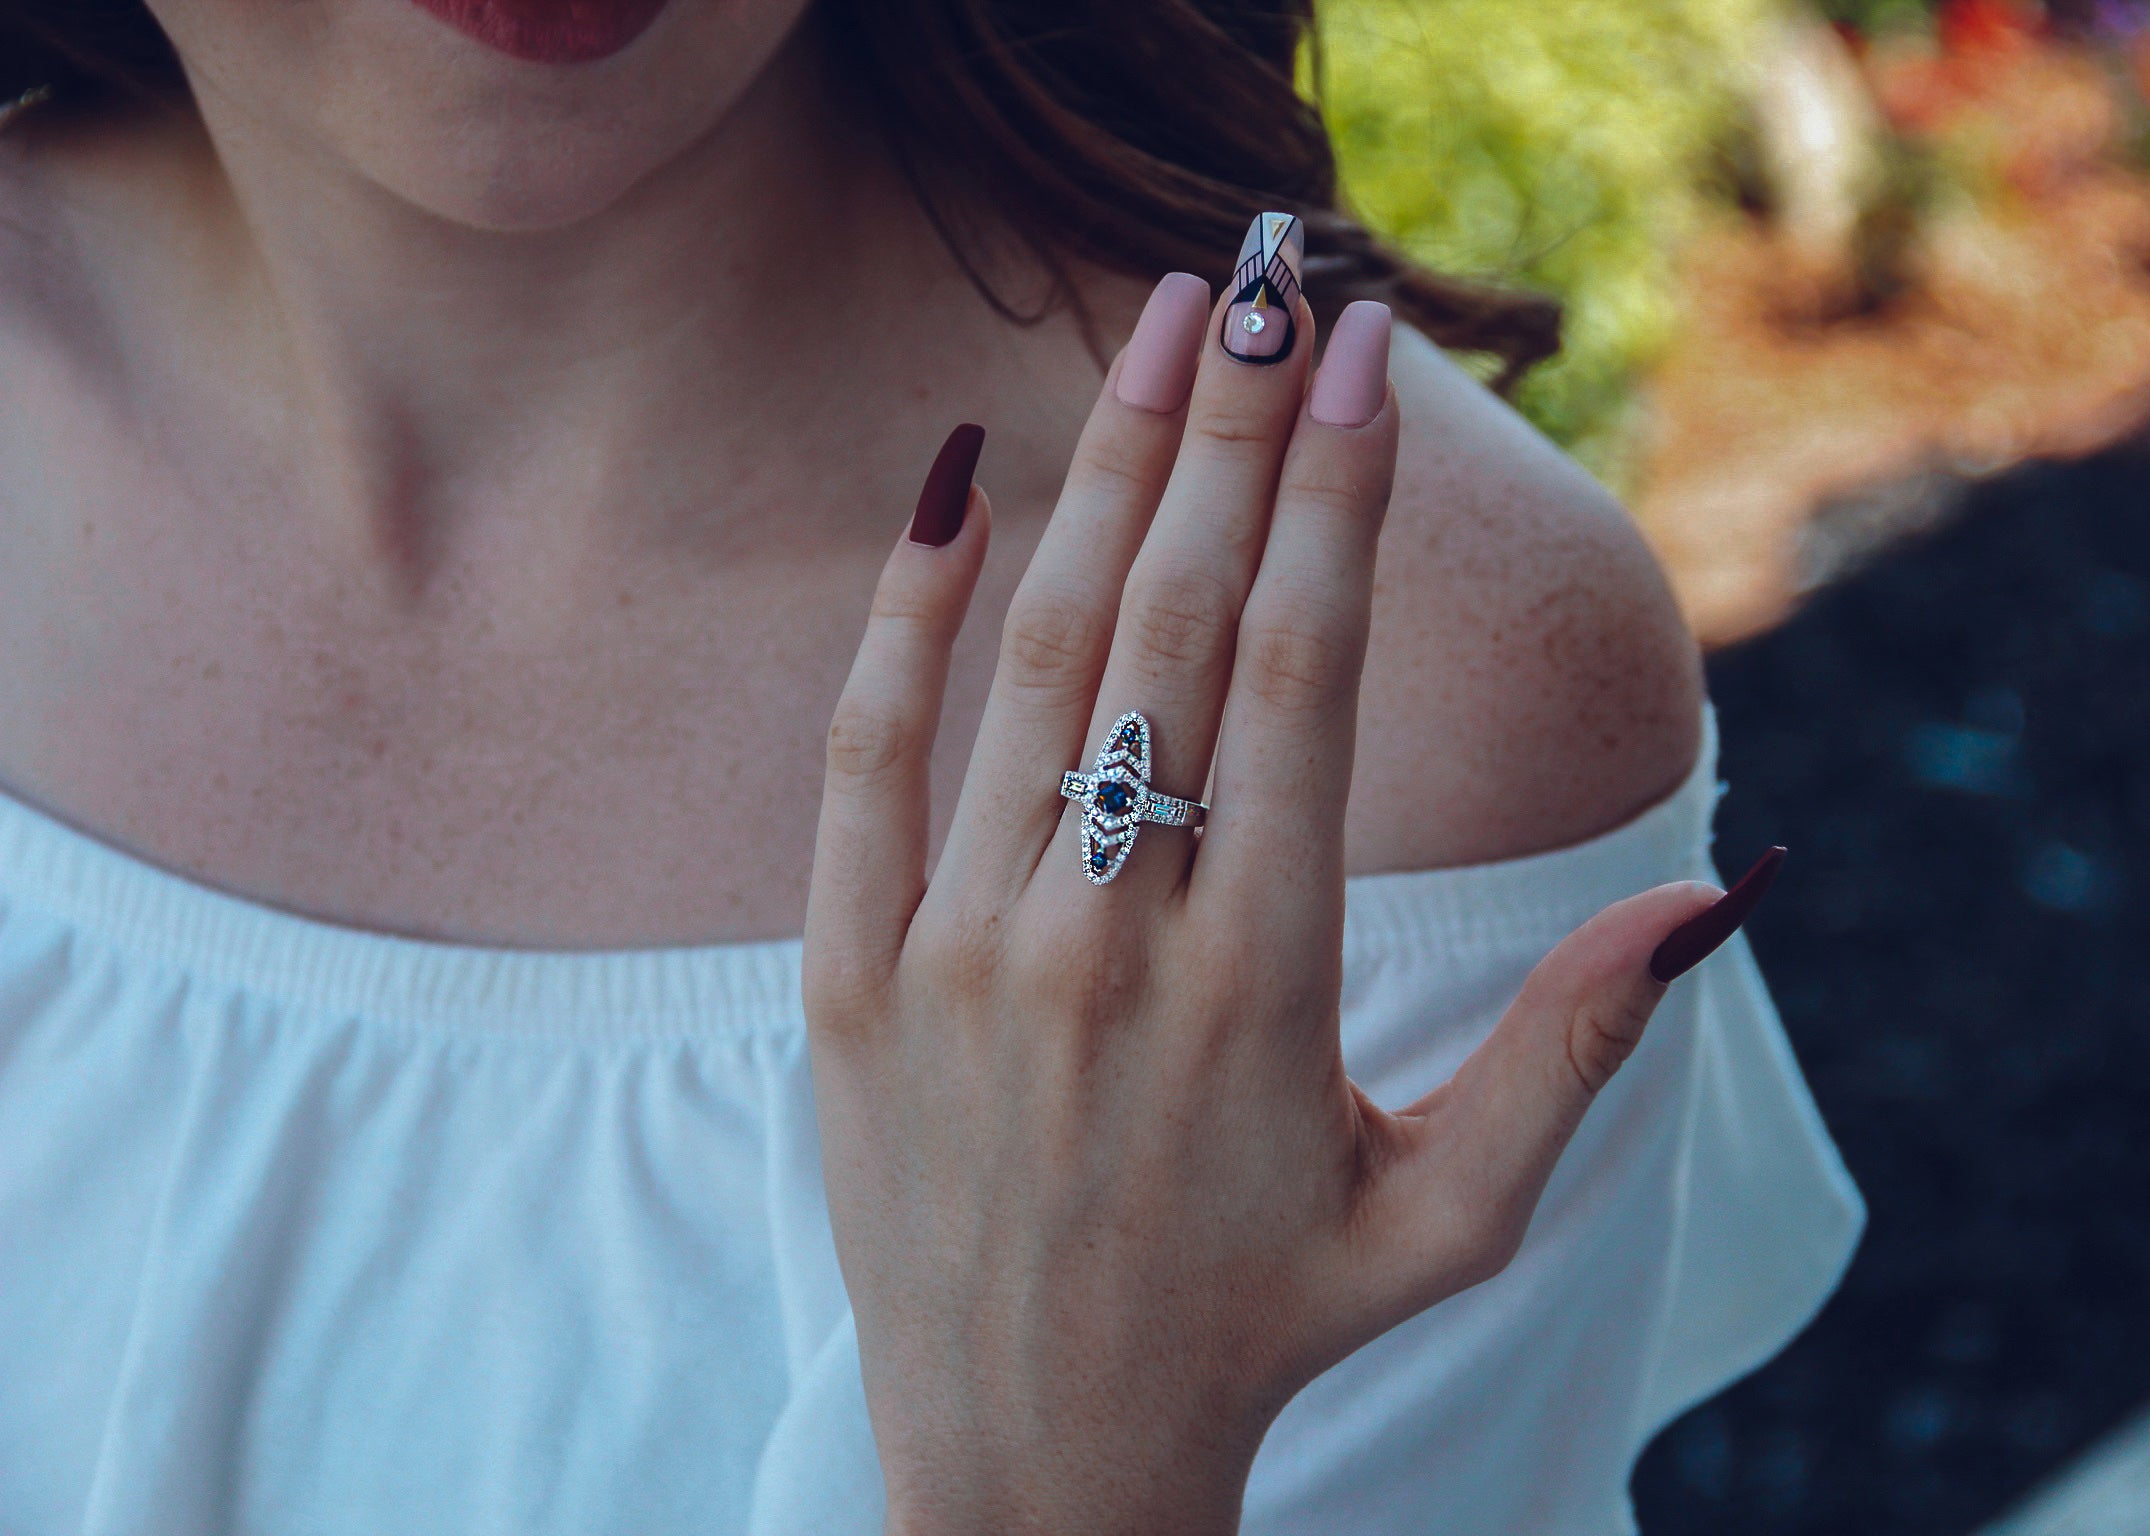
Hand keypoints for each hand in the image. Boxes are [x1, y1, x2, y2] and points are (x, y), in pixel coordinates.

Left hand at [803, 258, 1768, 1535]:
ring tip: (1153, 334)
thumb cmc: (1262, 1326)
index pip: (1308, 676)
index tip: (1364, 363)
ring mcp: (964, 956)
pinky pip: (866, 759)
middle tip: (1268, 287)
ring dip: (1105, 478)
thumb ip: (1573, 1052)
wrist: (1035, 1462)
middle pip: (1181, 628)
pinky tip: (953, 484)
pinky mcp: (850, 982)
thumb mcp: (1451, 1220)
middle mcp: (1112, 942)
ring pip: (1036, 661)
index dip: (1344, 500)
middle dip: (1235, 438)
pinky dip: (901, 613)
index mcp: (1268, 982)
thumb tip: (1707, 897)